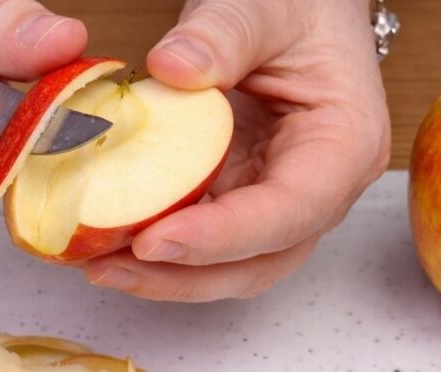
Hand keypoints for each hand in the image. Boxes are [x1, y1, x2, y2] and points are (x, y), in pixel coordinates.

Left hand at [85, 0, 390, 300]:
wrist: (300, 10)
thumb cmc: (296, 6)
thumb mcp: (263, 5)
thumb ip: (222, 34)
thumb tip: (171, 68)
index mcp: (343, 146)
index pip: (288, 213)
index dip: (221, 237)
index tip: (153, 240)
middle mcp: (318, 191)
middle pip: (258, 262)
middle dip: (183, 276)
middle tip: (108, 269)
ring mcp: (278, 203)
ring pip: (228, 267)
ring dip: (164, 276)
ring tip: (97, 265)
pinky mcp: (240, 202)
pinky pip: (202, 241)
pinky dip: (157, 249)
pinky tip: (108, 242)